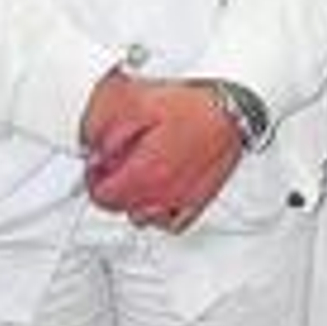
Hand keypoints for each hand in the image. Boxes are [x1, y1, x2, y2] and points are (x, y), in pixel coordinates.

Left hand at [80, 74, 245, 231]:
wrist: (234, 109)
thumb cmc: (194, 105)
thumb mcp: (139, 102)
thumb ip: (106, 127)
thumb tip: (92, 150)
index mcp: (142, 172)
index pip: (101, 195)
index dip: (95, 176)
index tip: (100, 162)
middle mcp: (160, 194)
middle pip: (119, 207)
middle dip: (114, 185)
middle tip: (120, 161)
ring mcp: (180, 202)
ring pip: (143, 217)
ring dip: (136, 199)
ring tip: (142, 171)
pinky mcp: (199, 201)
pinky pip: (171, 223)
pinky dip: (161, 213)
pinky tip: (163, 190)